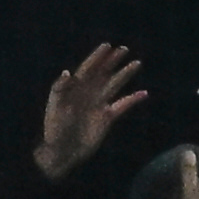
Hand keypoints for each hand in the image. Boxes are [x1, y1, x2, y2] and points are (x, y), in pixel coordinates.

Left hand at [39, 39, 148, 179]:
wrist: (62, 153)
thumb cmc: (55, 130)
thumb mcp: (55, 109)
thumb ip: (60, 90)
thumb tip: (67, 72)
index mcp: (74, 90)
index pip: (87, 70)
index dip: (96, 58)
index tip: (107, 46)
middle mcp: (88, 94)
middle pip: (102, 74)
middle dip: (112, 61)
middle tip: (123, 49)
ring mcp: (98, 105)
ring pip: (114, 85)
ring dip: (124, 75)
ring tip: (136, 63)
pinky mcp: (107, 118)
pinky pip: (123, 105)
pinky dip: (133, 99)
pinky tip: (144, 93)